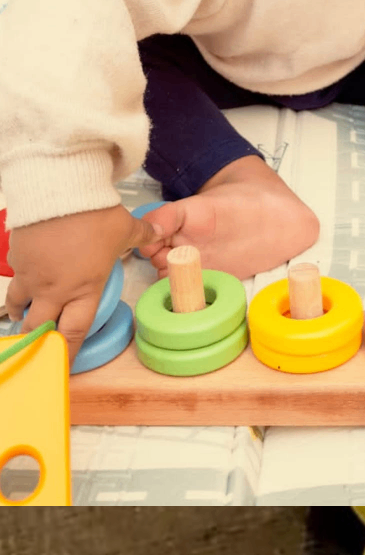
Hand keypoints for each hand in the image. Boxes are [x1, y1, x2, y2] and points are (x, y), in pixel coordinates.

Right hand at [5, 205, 158, 363]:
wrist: (57, 188)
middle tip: (38, 347)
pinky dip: (18, 285)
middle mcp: (54, 289)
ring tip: (24, 317)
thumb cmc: (94, 214)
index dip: (67, 353)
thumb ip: (143, 235)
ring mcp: (31, 274)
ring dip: (22, 314)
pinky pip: (14, 278)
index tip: (63, 366)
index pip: (73, 333)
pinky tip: (24, 282)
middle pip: (39, 327)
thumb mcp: (125, 228)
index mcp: (84, 290)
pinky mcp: (15, 256)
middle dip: (37, 340)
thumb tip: (160, 232)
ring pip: (19, 305)